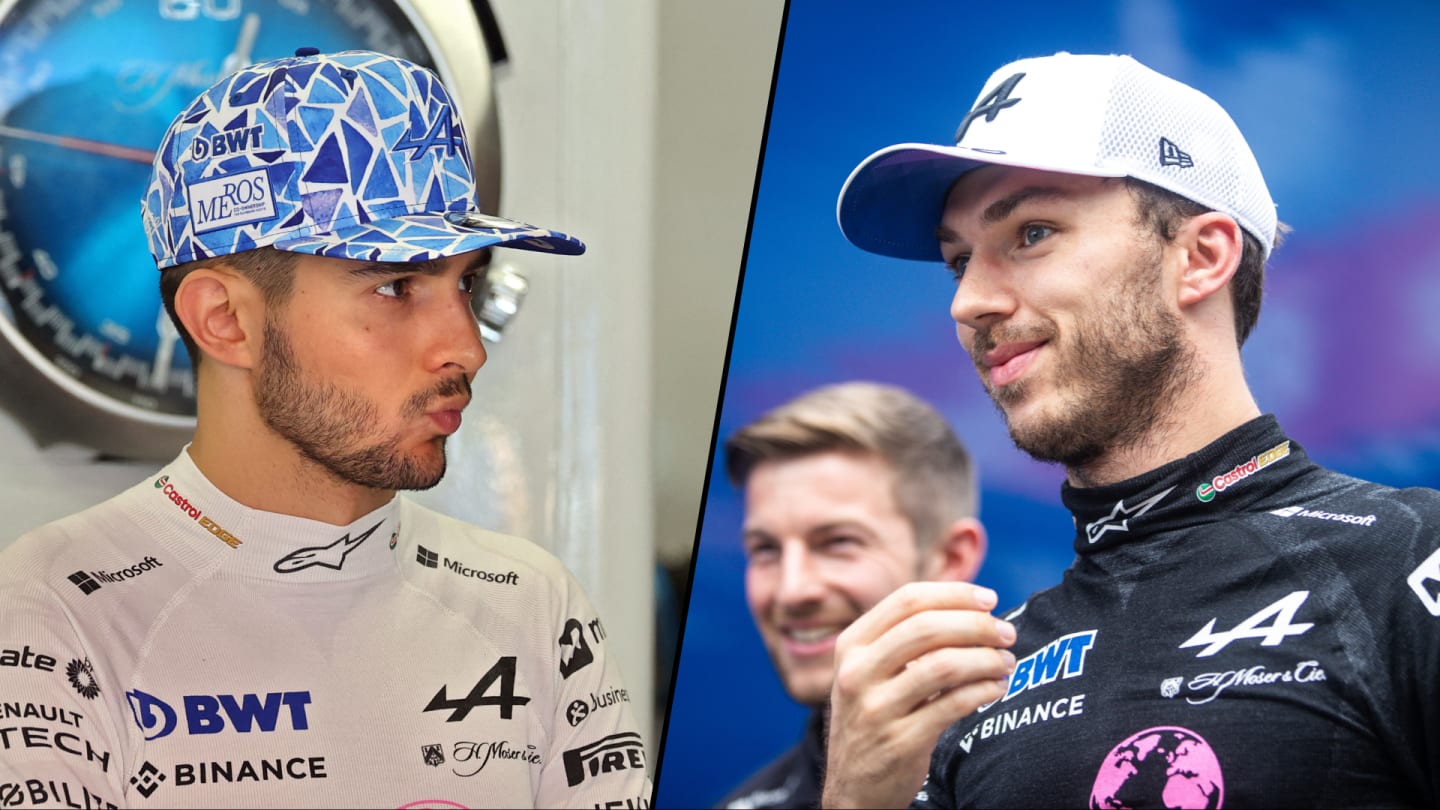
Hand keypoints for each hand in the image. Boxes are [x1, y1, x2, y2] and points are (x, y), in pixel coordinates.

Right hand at [821, 581, 1016, 808]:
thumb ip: (904, 640)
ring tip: (1006, 663)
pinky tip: (996, 688)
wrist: (852, 788)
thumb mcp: (869, 672)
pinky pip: (953, 705)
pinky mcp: (900, 741)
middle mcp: (857, 672)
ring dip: (986, 660)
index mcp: (851, 645)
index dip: (954, 594)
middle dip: (977, 625)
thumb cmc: (874, 717)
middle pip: (927, 627)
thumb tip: (972, 608)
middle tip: (1007, 634)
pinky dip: (983, 691)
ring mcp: (876, 708)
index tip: (989, 599)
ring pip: (944, 665)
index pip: (907, 600)